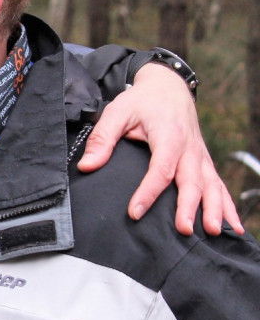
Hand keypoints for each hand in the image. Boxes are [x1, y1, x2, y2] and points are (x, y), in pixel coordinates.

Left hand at [77, 63, 242, 236]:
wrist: (168, 87)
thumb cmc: (142, 101)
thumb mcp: (117, 112)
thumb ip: (102, 138)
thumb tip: (86, 165)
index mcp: (168, 135)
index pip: (160, 168)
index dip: (148, 191)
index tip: (135, 212)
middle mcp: (189, 148)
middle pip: (191, 180)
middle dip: (189, 206)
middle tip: (183, 229)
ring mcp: (200, 156)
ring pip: (211, 185)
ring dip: (214, 209)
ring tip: (212, 231)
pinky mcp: (204, 162)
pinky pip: (218, 185)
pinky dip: (227, 205)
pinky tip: (232, 226)